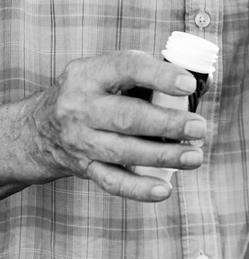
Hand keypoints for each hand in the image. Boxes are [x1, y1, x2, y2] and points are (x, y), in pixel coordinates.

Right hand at [27, 51, 205, 201]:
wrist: (37, 128)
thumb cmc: (93, 92)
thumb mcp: (108, 72)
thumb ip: (149, 73)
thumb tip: (200, 82)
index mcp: (91, 73)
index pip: (127, 68)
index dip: (159, 76)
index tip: (189, 84)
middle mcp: (80, 106)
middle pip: (127, 117)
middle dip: (167, 124)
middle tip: (199, 127)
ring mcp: (80, 140)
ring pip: (123, 151)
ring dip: (163, 156)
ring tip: (194, 156)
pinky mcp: (83, 166)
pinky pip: (111, 180)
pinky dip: (138, 188)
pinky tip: (164, 189)